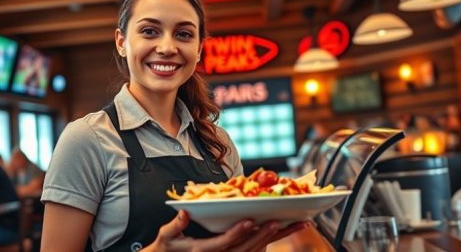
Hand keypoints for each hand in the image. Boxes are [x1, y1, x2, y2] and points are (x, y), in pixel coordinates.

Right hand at [143, 210, 310, 251]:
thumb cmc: (166, 250)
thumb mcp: (165, 238)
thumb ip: (174, 227)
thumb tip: (183, 213)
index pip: (225, 243)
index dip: (238, 233)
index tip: (251, 220)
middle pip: (247, 249)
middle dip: (266, 235)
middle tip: (282, 221)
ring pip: (255, 251)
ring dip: (274, 238)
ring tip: (295, 224)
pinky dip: (268, 242)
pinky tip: (282, 231)